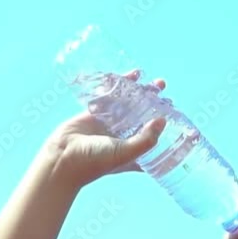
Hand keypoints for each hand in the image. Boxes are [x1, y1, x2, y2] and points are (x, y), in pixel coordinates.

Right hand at [40, 70, 168, 188]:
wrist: (62, 158)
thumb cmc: (94, 162)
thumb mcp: (125, 153)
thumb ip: (145, 140)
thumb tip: (162, 121)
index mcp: (132, 150)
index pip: (153, 136)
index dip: (164, 125)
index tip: (174, 111)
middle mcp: (122, 137)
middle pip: (142, 116)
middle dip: (154, 103)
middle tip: (163, 90)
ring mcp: (109, 125)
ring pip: (128, 104)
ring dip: (140, 92)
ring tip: (153, 81)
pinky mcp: (95, 114)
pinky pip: (110, 97)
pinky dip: (119, 86)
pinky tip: (130, 76)